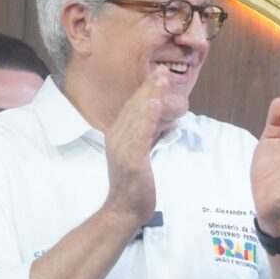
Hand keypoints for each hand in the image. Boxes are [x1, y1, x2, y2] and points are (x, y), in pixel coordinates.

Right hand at [102, 66, 168, 229]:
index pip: (133, 106)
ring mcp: (123, 148)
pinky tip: (153, 105)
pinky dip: (147, 119)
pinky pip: (140, 136)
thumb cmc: (136, 183)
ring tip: (160, 79)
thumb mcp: (140, 152)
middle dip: (149, 87)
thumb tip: (157, 118)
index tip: (159, 73)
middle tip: (162, 69)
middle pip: (135, 107)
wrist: (125, 209)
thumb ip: (145, 135)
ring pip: (137, 117)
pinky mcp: (132, 160)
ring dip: (149, 96)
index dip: (146, 89)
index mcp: (119, 134)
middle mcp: (117, 137)